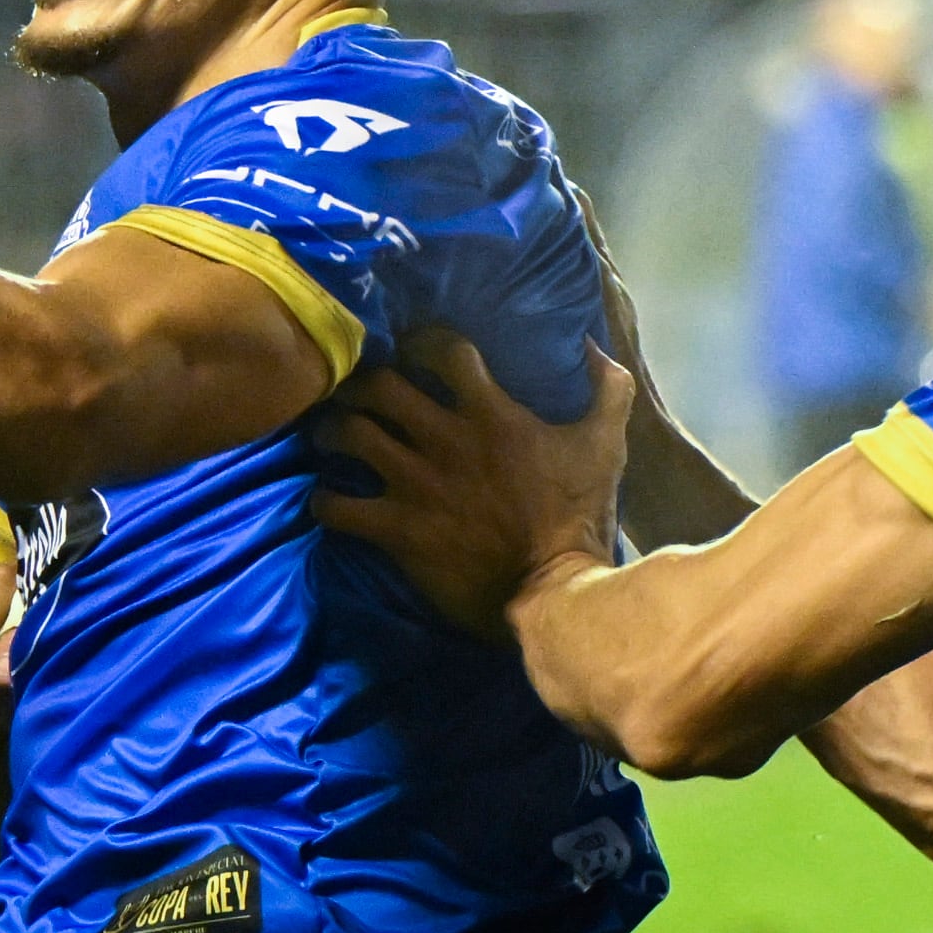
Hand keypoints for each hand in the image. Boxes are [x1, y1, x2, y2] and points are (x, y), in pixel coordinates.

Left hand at [310, 326, 633, 636]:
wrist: (553, 591)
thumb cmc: (578, 517)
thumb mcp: (605, 444)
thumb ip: (607, 388)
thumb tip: (592, 343)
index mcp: (491, 413)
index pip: (442, 349)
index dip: (420, 340)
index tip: (412, 349)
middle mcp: (445, 440)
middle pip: (378, 385)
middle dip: (359, 382)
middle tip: (355, 391)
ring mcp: (416, 485)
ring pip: (347, 435)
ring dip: (331, 431)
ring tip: (330, 435)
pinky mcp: (397, 530)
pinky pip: (336, 506)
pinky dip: (325, 500)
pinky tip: (328, 500)